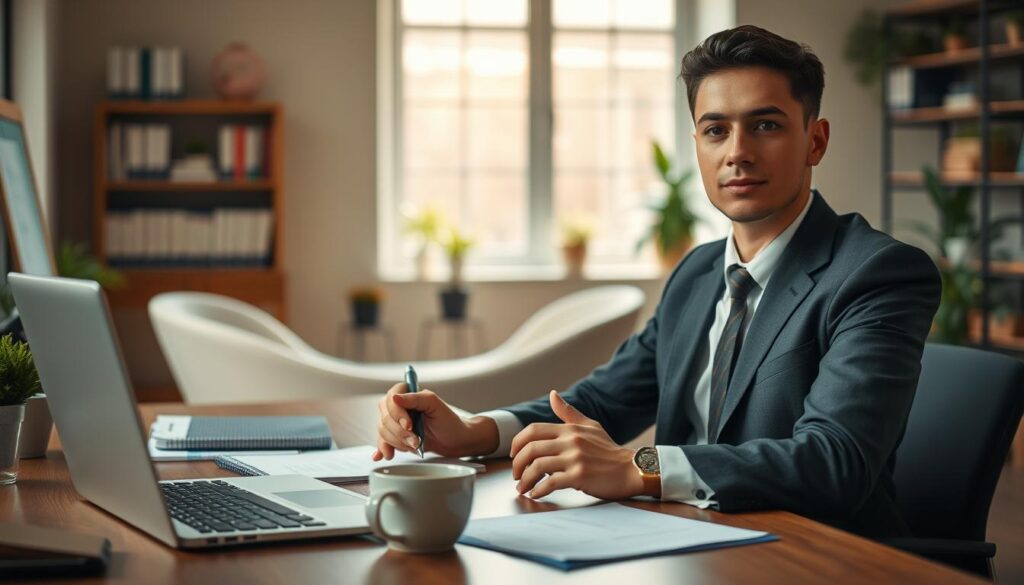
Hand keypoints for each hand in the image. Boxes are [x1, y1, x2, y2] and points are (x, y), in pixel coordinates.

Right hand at [372, 382, 498, 460]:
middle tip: (416, 440)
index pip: (390, 399)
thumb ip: (416, 398)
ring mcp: (395, 422)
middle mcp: (398, 406)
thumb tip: (395, 397)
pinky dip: (382, 449)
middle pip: (384, 418)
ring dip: (398, 442)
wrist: (454, 441)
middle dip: (400, 433)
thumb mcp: (436, 405)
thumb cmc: (448, 421)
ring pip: (383, 432)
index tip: (409, 425)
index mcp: (407, 393)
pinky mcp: (395, 437)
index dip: (397, 414)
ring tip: (415, 446)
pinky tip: (382, 455)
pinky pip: (382, 442)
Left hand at [510, 390, 642, 499]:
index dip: (517, 442)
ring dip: (525, 480)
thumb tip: (552, 394)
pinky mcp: (580, 477)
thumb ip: (568, 413)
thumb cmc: (609, 450)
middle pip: (531, 448)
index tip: (514, 454)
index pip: (533, 430)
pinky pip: (551, 482)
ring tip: (523, 487)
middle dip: (517, 463)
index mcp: (570, 429)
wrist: (631, 470)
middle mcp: (571, 441)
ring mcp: (575, 459)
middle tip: (515, 475)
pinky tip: (536, 494)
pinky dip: (539, 490)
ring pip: (537, 466)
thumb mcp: (590, 426)